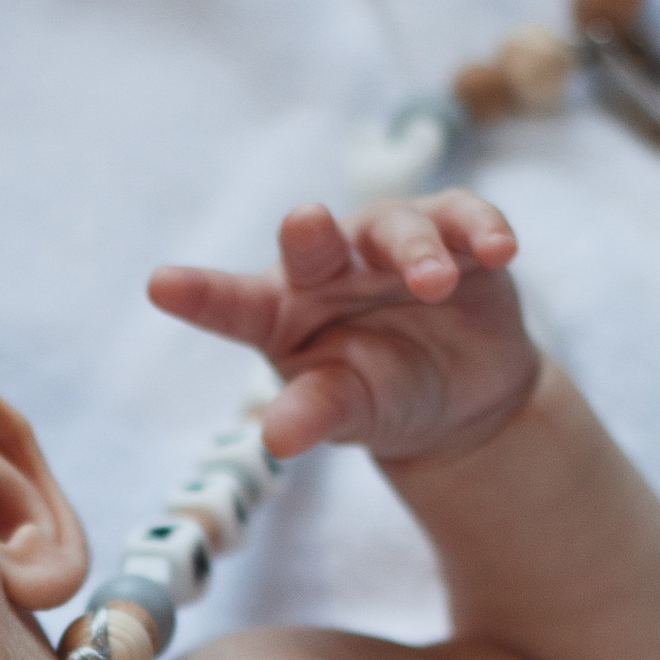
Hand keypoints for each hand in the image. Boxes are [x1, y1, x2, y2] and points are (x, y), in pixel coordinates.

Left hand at [149, 191, 534, 464]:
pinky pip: (467, 221)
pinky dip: (482, 231)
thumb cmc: (381, 397)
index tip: (160, 286)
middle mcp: (329, 266)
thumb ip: (313, 413)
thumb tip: (274, 438)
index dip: (200, 294)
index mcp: (281, 311)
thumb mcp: (347, 411)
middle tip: (307, 223)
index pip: (233, 304)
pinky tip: (499, 251)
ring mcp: (391, 244)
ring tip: (433, 283)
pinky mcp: (455, 235)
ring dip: (414, 251)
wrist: (462, 396)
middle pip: (313, 243)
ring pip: (395, 228)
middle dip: (310, 232)